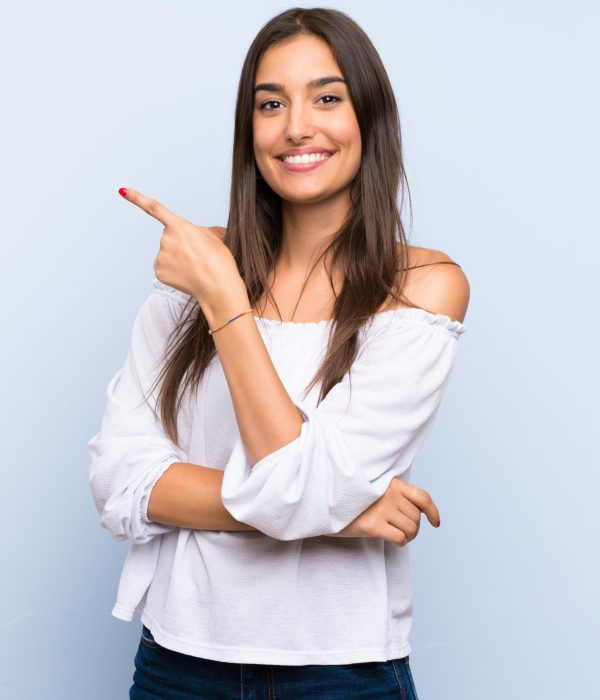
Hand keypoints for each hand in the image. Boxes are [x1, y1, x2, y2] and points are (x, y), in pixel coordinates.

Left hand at [118, 188, 238, 303]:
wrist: (218, 287)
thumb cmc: (219, 261)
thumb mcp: (213, 237)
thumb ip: (196, 231)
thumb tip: (190, 236)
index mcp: (179, 226)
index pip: (154, 208)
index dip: (137, 198)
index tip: (122, 190)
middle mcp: (165, 240)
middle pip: (170, 237)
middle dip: (182, 244)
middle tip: (199, 255)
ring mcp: (160, 257)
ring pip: (167, 253)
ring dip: (179, 258)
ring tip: (195, 266)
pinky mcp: (159, 272)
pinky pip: (165, 267)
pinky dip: (175, 270)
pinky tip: (187, 275)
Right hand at [330, 478, 439, 545]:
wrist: (325, 503)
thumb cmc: (351, 500)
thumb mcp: (374, 490)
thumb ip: (393, 494)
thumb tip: (417, 513)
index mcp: (391, 483)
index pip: (422, 497)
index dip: (433, 511)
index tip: (436, 523)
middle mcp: (389, 494)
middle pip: (416, 517)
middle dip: (414, 528)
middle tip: (404, 533)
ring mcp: (381, 509)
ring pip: (411, 528)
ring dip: (408, 536)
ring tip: (398, 537)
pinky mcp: (373, 525)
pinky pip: (400, 538)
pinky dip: (401, 542)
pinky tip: (393, 542)